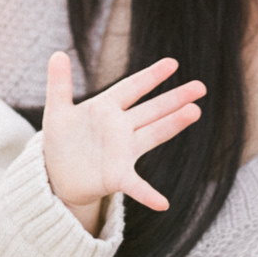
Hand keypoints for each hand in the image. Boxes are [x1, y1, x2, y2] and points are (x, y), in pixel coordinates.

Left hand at [42, 53, 204, 229]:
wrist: (58, 175)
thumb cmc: (62, 141)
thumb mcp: (57, 112)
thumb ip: (59, 83)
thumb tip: (58, 53)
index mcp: (106, 108)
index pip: (132, 88)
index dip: (150, 76)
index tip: (172, 63)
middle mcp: (120, 128)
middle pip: (152, 109)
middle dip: (175, 98)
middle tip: (200, 87)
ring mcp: (122, 152)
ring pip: (152, 134)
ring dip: (172, 125)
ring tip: (194, 112)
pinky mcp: (117, 176)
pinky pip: (136, 185)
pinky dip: (148, 194)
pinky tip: (162, 203)